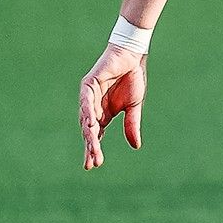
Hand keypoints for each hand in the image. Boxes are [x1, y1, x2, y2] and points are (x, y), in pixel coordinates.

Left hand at [79, 44, 145, 169]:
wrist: (132, 57)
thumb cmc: (132, 78)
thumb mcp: (134, 106)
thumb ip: (131, 125)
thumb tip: (136, 146)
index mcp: (104, 114)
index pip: (97, 135)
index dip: (94, 149)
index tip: (94, 165)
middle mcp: (93, 107)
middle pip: (90, 131)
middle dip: (91, 147)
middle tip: (92, 162)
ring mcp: (89, 97)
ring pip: (87, 119)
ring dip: (90, 134)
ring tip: (92, 147)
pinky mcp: (88, 85)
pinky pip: (86, 101)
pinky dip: (88, 113)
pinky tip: (91, 124)